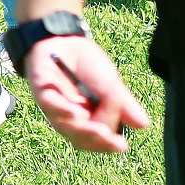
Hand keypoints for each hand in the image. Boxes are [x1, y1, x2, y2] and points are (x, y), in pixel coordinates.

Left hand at [22, 31, 151, 153]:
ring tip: (100, 130)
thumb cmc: (88, 65)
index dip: (109, 145)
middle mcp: (71, 118)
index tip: (122, 145)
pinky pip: (50, 104)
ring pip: (65, 126)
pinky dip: (61, 110)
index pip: (98, 139)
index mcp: (89, 119)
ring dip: (82, 129)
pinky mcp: (41, 92)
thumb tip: (143, 124)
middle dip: (97, 140)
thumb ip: (123, 103)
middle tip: (111, 139)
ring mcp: (54, 107)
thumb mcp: (110, 83)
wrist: (66, 39)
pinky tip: (73, 112)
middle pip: (82, 138)